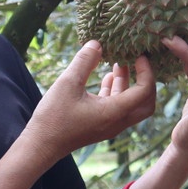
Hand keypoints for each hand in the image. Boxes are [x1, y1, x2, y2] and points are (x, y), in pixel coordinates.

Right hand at [25, 41, 155, 164]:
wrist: (41, 145)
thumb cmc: (54, 117)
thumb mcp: (67, 83)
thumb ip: (84, 62)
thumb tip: (96, 43)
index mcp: (115, 112)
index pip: (145, 91)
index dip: (146, 71)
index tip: (139, 55)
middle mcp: (118, 121)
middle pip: (146, 102)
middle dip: (145, 80)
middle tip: (137, 62)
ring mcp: (110, 125)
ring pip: (131, 104)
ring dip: (129, 84)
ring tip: (120, 63)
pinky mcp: (101, 125)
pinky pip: (118, 107)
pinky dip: (118, 92)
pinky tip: (108, 77)